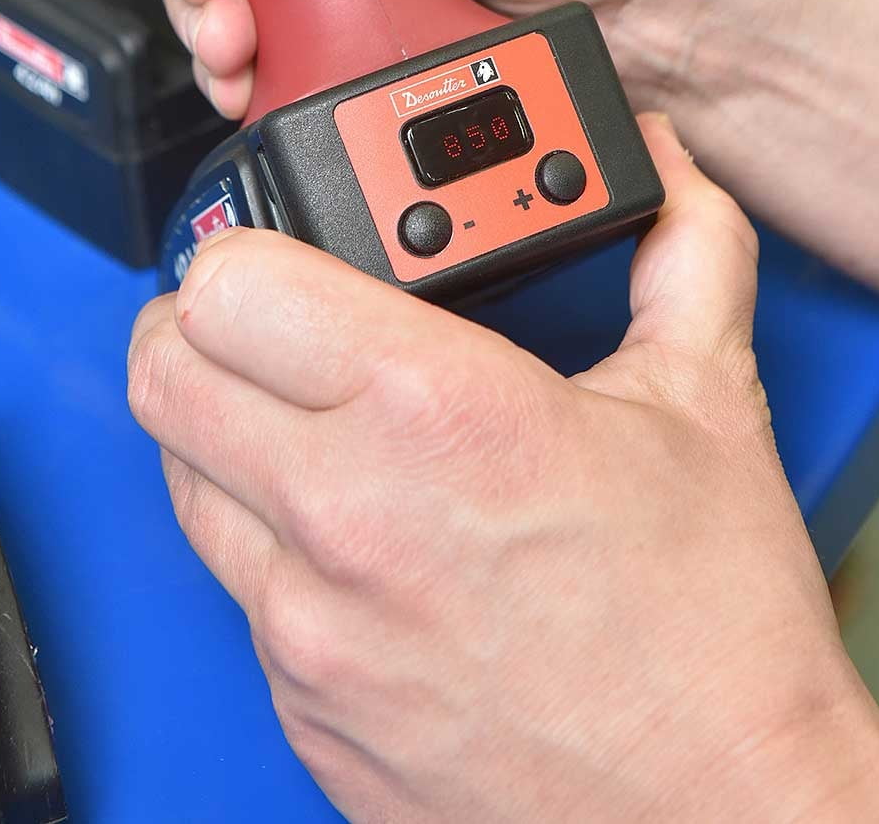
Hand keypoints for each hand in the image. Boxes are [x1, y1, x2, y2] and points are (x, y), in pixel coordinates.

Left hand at [127, 116, 878, 822]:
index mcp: (431, 409)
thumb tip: (662, 165)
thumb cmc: (717, 636)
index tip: (283, 249)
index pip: (225, 282)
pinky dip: (265, 546)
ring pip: (177, 478)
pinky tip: (349, 536)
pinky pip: (232, 593)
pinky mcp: (301, 712)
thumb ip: (681, 247)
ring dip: (219, 431)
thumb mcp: (709, 402)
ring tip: (303, 418)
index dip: (247, 244)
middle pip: (161, 369)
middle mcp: (343, 517)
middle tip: (265, 319)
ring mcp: (307, 630)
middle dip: (201, 324)